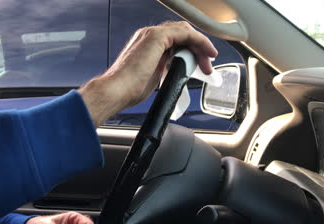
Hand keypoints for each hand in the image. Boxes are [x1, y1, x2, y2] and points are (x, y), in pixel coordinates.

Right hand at [78, 21, 217, 125]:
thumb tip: (176, 74)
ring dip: (200, 46)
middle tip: (206, 66)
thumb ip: (163, 70)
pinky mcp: (157, 37)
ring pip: (185, 32)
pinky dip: (200, 42)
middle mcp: (148, 35)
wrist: (117, 91)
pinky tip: (206, 53)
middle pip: (182, 34)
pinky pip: (186, 34)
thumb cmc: (129, 89)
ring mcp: (152, 34)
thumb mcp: (152, 78)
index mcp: (146, 44)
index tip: (199, 65)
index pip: (174, 40)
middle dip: (197, 49)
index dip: (190, 50)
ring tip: (207, 64)